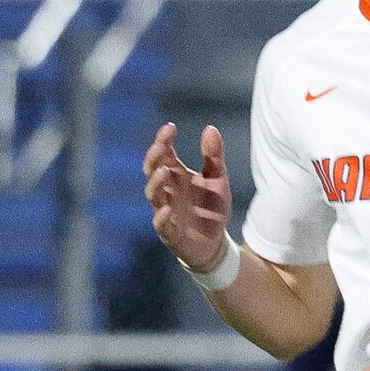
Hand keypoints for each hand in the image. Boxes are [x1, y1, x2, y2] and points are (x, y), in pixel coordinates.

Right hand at [143, 122, 231, 271]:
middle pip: (151, 170)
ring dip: (155, 182)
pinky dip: (161, 216)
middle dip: (154, 157)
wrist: (215, 243)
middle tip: (161, 145)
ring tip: (164, 171)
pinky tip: (168, 209)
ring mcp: (165, 210)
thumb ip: (214, 155)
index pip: (163, 153)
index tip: (170, 127)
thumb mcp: (218, 178)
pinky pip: (160, 223)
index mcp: (176, 174)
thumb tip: (210, 128)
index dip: (163, 140)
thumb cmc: (212, 208)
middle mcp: (167, 190)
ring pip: (152, 194)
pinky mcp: (170, 232)